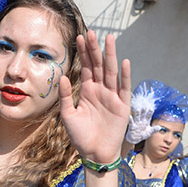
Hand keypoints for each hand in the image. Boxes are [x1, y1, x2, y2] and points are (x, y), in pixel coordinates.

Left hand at [59, 31, 129, 165]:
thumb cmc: (80, 136)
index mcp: (88, 91)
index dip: (84, 53)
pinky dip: (124, 76)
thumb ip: (66, 96)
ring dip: (110, 56)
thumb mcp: (68, 115)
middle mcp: (101, 90)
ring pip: (111, 72)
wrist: (94, 154)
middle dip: (95, 49)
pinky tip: (124, 62)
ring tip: (108, 39)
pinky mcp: (122, 106)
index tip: (79, 37)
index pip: (87, 67)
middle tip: (92, 32)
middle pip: (99, 65)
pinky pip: (124, 88)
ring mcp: (113, 97)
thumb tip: (63, 77)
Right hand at [125, 84, 160, 143]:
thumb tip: (160, 127)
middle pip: (143, 115)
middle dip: (144, 111)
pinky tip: (130, 116)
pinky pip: (131, 122)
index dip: (150, 113)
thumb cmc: (142, 134)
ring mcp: (136, 123)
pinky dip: (130, 119)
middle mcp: (141, 121)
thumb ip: (154, 130)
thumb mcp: (149, 132)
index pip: (149, 116)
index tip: (152, 108)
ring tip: (138, 109)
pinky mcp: (132, 126)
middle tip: (145, 106)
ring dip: (137, 114)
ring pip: (137, 117)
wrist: (135, 139)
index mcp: (146, 122)